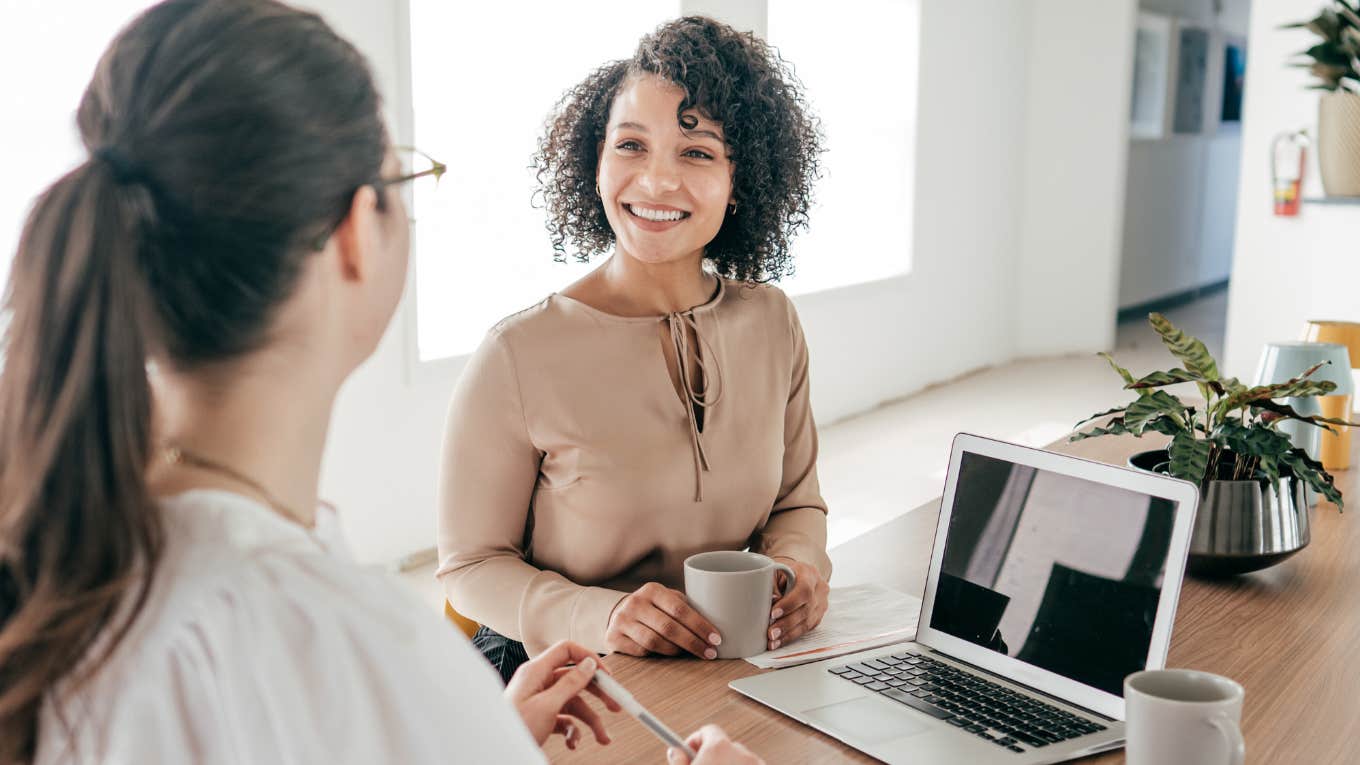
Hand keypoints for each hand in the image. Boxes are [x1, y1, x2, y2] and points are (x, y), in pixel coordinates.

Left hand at [503, 640, 621, 748]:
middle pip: (576, 679)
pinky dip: (573, 731)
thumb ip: (570, 683)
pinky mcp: (541, 717)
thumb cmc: (514, 728)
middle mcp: (539, 682)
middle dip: (598, 694)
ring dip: (590, 721)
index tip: (607, 675)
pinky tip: (574, 742)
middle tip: (616, 706)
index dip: (589, 659)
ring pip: (574, 703)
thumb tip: (589, 664)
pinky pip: (565, 718)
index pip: (567, 651)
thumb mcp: (546, 705)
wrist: (495, 750)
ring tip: (602, 737)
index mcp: (536, 671)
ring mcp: (540, 700)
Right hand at [606, 581, 722, 658]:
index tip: (716, 638)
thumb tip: (719, 621)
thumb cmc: (654, 608)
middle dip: (693, 642)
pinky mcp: (613, 638)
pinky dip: (659, 655)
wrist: (619, 614)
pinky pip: (642, 652)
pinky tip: (670, 655)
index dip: (700, 626)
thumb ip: (686, 607)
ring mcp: (622, 621)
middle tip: (710, 652)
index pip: (680, 609)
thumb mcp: (667, 600)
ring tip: (692, 653)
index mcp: (652, 590)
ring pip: (654, 642)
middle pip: (668, 627)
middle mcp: (635, 603)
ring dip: (677, 651)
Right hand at [666, 724, 764, 764]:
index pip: (707, 730)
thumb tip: (675, 752)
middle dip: (713, 756)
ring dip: (729, 764)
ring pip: (739, 759)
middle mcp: (741, 753)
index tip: (687, 751)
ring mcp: (756, 764)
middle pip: (724, 745)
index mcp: (719, 748)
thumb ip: (679, 761)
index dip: (694, 741)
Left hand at [767, 558, 828, 650]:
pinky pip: (806, 628)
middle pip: (806, 609)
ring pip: (807, 622)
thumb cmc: (783, 572)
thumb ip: (771, 583)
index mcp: (809, 573)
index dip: (789, 604)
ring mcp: (821, 603)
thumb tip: (773, 599)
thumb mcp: (774, 571)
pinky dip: (791, 636)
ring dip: (788, 634)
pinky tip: (780, 641)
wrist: (797, 574)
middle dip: (786, 624)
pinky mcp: (818, 616)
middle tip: (771, 633)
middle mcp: (819, 589)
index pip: (804, 590)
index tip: (773, 614)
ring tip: (773, 641)